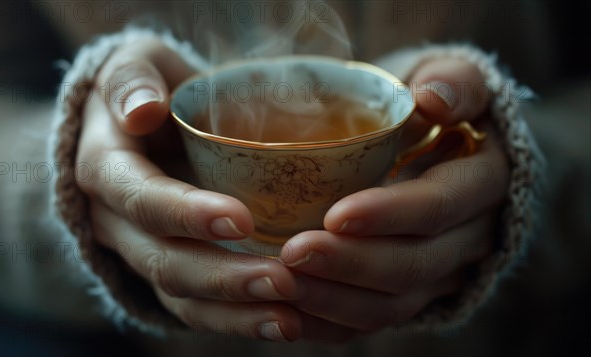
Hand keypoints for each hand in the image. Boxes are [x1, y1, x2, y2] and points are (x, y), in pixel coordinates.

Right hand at [76, 38, 305, 341]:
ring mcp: (142, 251)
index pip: (139, 197)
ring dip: (234, 310)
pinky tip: (284, 322)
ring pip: (180, 295)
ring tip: (289, 315)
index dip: (184, 212)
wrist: (145, 121)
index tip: (241, 219)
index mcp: (106, 167)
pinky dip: (237, 319)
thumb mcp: (135, 64)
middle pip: (162, 260)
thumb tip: (140, 111)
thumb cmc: (152, 87)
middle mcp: (116, 220)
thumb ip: (130, 79)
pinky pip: (197, 308)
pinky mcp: (170, 269)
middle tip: (282, 279)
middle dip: (221, 275)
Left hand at [279, 58, 508, 340]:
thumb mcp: (453, 79)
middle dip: (351, 264)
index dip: (391, 214)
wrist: (442, 148)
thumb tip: (434, 100)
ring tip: (284, 285)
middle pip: (414, 264)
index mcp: (484, 181)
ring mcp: (442, 271)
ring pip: (394, 303)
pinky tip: (289, 313)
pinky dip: (331, 322)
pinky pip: (375, 319)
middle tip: (292, 253)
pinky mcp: (412, 291)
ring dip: (336, 299)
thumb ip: (454, 82)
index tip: (335, 214)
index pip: (439, 206)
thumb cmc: (436, 107)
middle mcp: (470, 236)